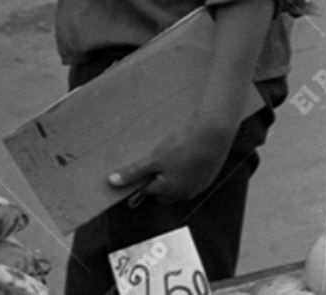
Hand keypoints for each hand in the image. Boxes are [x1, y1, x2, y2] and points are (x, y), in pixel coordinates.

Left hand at [108, 114, 238, 204]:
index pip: (148, 190)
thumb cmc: (183, 146)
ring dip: (173, 171)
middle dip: (158, 176)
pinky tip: (185, 152)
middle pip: (164, 190)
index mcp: (170, 192)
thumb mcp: (153, 159)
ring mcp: (198, 185)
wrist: (212, 133)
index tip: (144, 164)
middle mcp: (185, 193)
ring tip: (172, 152)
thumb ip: (133, 173)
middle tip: (157, 158)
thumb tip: (112, 182)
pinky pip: (192, 175)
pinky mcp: (208, 175)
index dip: (144, 176)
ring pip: (179, 182)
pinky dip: (187, 167)